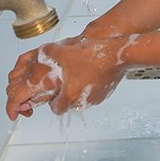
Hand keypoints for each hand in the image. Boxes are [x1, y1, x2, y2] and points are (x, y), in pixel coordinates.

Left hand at [4, 36, 128, 120]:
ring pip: (82, 100)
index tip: (52, 94)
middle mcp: (83, 101)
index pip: (56, 109)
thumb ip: (49, 52)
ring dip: (78, 91)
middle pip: (69, 105)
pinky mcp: (106, 94)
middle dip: (65, 95)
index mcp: (70, 95)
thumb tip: (42, 51)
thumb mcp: (65, 52)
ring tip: (77, 75)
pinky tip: (90, 73)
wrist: (117, 54)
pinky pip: (94, 94)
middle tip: (64, 82)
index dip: (51, 102)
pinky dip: (90, 88)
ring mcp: (96, 99)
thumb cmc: (92, 56)